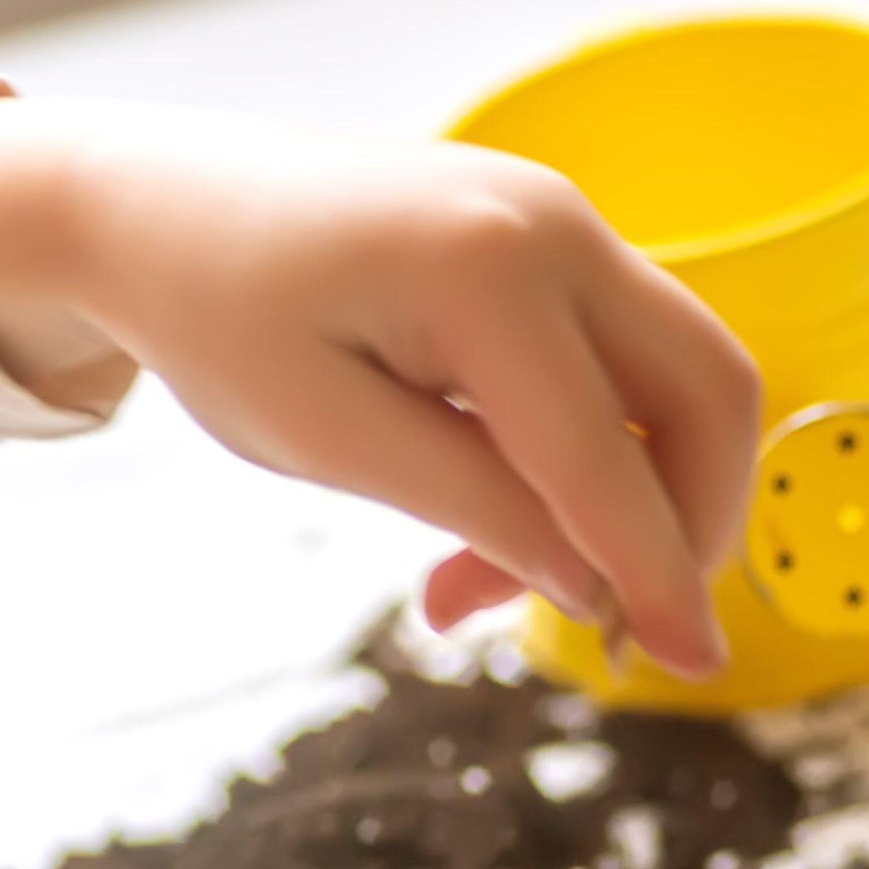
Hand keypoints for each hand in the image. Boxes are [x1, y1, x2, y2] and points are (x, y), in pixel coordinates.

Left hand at [0, 95, 760, 678]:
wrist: (160, 205)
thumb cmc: (218, 314)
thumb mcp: (324, 438)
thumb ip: (470, 507)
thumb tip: (593, 588)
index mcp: (485, 270)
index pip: (605, 456)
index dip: (652, 573)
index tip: (690, 663)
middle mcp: (553, 225)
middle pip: (707, 392)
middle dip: (682, 523)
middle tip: (591, 621)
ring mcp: (562, 222)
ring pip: (678, 380)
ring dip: (629, 497)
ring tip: (482, 578)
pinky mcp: (550, 242)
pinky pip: (621, 362)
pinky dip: (590, 453)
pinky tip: (493, 509)